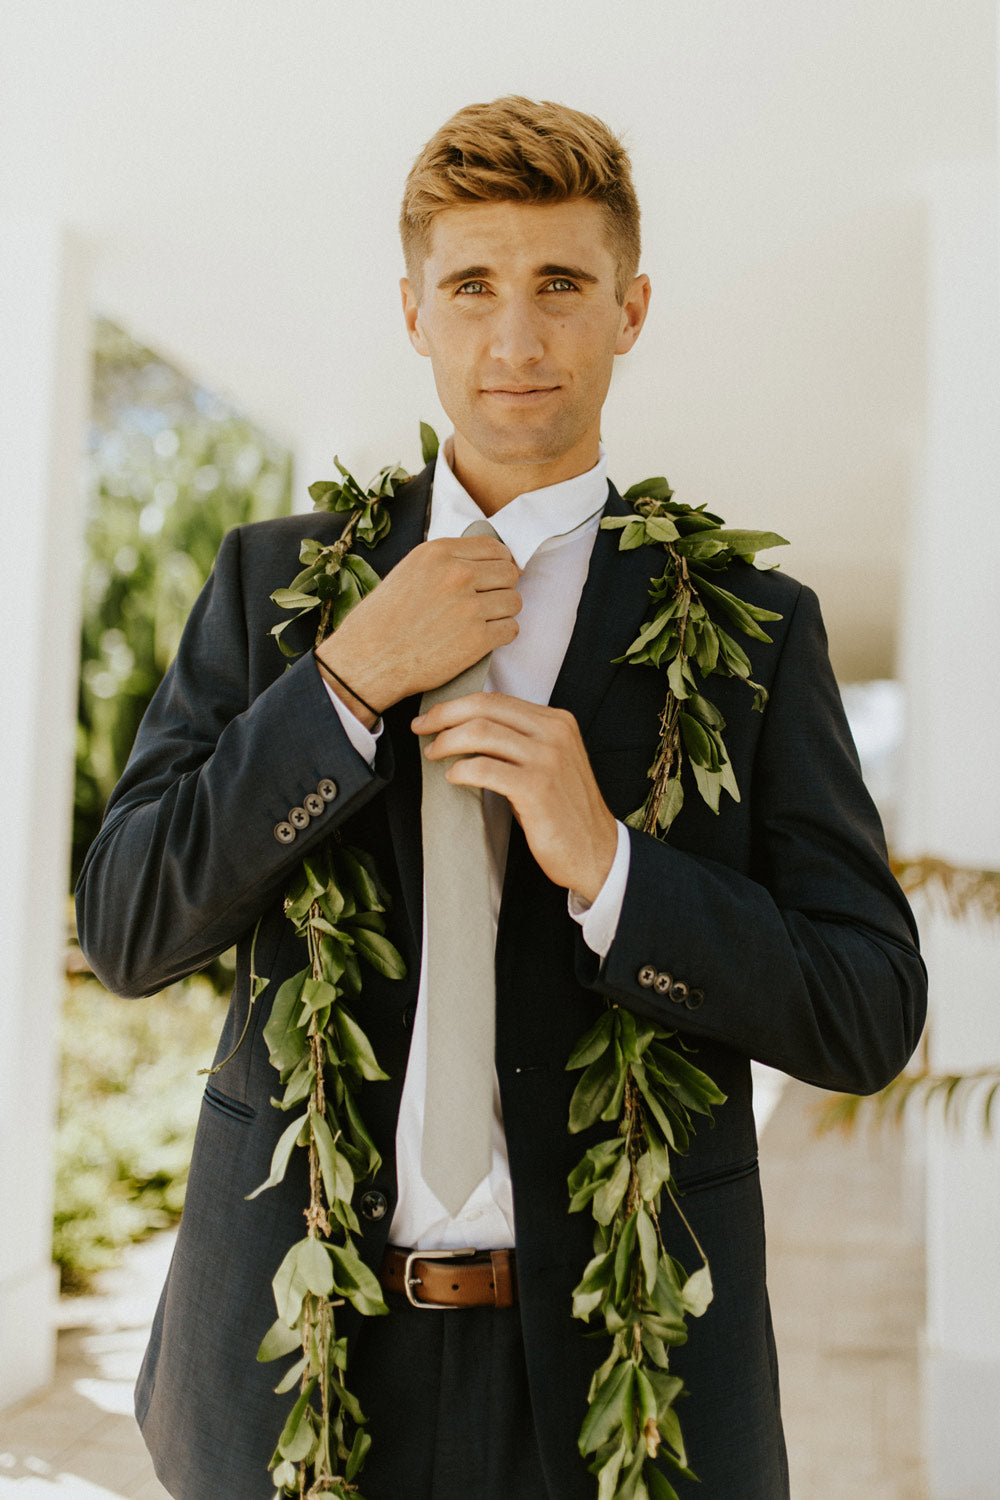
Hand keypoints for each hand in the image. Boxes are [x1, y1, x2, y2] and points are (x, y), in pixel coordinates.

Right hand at [315, 537, 520, 724]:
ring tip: (484, 622)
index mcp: (438, 553)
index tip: (495, 575)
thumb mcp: (409, 572)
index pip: (493, 546)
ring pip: (514, 601)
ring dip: (504, 612)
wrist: (368, 660)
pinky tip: (484, 639)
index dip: (500, 561)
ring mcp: (469, 607)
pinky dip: (502, 635)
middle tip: (489, 602)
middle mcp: (456, 575)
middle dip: (503, 587)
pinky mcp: (477, 639)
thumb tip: (484, 563)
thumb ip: (446, 563)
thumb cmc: (383, 620)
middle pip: (509, 572)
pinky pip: (511, 629)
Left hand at [413, 693, 617, 901]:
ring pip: (482, 733)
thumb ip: (519, 740)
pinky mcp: (538, 788)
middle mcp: (555, 733)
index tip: (433, 717)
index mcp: (557, 721)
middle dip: (444, 716)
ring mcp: (548, 759)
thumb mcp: (548, 763)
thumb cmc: (563, 811)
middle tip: (421, 729)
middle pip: (485, 708)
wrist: (596, 852)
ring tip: (433, 754)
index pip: (497, 700)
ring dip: (447, 742)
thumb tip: (466, 728)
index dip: (457, 705)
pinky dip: (461, 769)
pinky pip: (485, 768)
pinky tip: (453, 777)